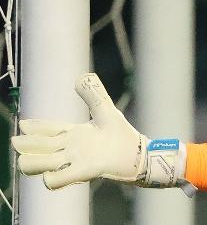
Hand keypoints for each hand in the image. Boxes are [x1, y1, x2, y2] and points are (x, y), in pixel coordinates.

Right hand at [12, 73, 146, 188]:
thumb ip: (93, 94)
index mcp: (74, 134)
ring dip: (31, 163)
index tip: (23, 126)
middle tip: (18, 142)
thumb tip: (82, 76)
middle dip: (25, 146)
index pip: (46, 130)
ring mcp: (75, 161)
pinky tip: (50, 176)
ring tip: (25, 161)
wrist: (139, 154)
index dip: (33, 128)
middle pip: (37, 149)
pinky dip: (51, 178)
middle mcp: (70, 148)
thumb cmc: (122, 135)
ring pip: (41, 165)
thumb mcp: (106, 110)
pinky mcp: (84, 171)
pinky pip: (58, 179)